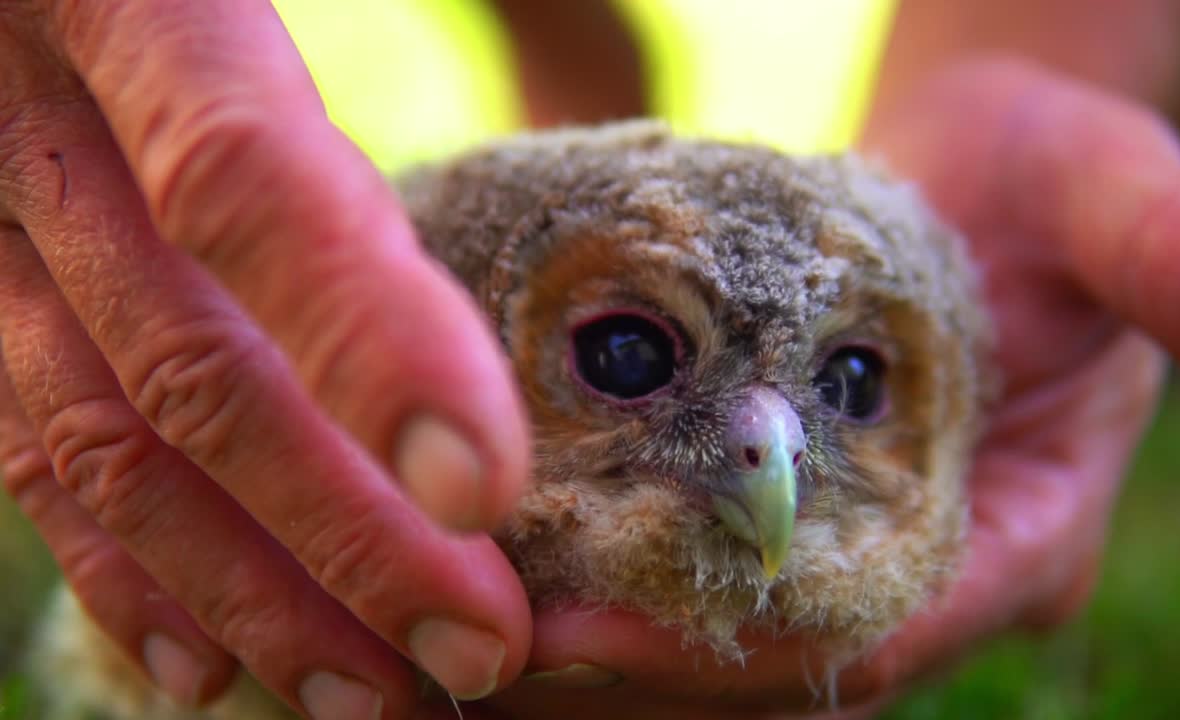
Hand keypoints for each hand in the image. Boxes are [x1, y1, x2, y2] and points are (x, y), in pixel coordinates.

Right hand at [0, 2, 530, 716]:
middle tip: (474, 650)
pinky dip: (125, 563)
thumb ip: (442, 33)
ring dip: (248, 592)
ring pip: (106, 439)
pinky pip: (33, 441)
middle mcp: (31, 119)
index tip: (485, 488)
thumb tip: (561, 115)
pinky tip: (208, 656)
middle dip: (342, 534)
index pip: (246, 182)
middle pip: (193, 363)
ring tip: (371, 697)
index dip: (367, 342)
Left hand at [476, 59, 1179, 718]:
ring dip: (584, 654)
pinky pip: (674, 589)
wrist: (984, 178)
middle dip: (626, 673)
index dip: (738, 648)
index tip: (591, 634)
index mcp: (1016, 535)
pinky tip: (481, 571)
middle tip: (475, 646)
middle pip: (767, 674)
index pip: (875, 627)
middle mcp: (925, 575)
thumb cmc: (1053, 180)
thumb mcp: (1119, 199)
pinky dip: (585, 595)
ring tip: (448, 626)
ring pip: (705, 654)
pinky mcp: (779, 525)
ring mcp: (849, 561)